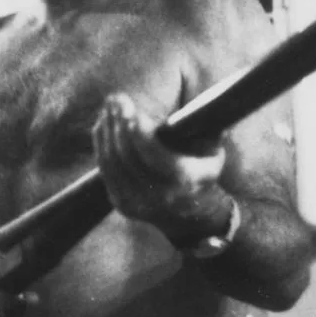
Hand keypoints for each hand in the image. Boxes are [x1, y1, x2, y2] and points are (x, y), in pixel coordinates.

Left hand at [93, 93, 230, 242]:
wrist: (194, 218)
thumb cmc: (204, 175)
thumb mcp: (214, 154)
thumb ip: (204, 129)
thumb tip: (197, 102)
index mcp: (183, 182)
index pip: (153, 154)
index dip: (138, 131)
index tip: (131, 109)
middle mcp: (158, 196)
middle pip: (128, 156)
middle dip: (119, 123)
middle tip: (116, 98)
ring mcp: (136, 203)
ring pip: (112, 162)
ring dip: (107, 130)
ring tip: (109, 106)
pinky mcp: (122, 203)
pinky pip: (105, 170)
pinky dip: (101, 144)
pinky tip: (103, 124)